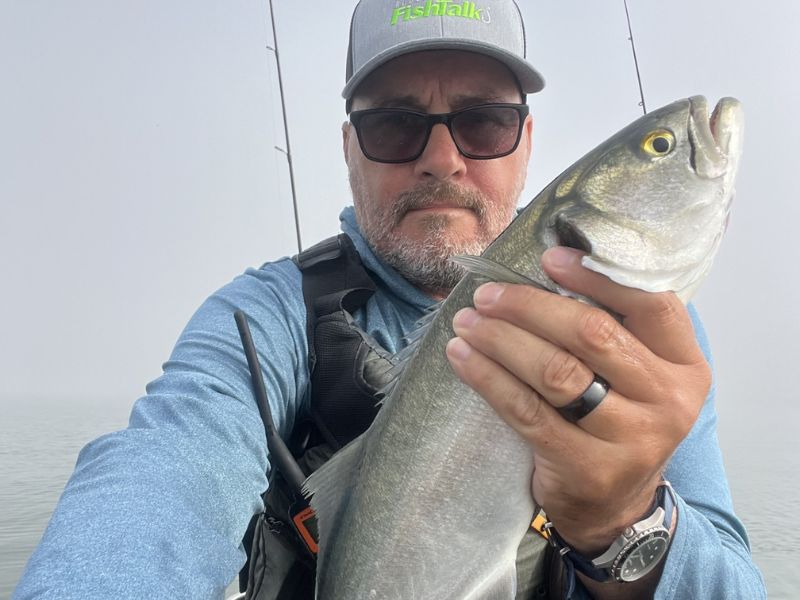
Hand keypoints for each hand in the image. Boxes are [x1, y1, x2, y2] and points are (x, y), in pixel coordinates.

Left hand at [445, 247, 710, 553]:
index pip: (652, 305)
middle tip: (486, 295)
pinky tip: (462, 358)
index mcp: (685, 365)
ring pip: (556, 372)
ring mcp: (630, 439)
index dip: (597, 277)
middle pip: (592, 334)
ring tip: (467, 322)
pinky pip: (526, 411)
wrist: (614, 505)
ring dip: (502, 339)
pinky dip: (489, 378)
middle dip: (529, 306)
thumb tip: (549, 265)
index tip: (549, 259)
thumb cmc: (617, 419)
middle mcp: (668, 401)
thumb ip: (615, 328)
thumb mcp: (637, 375)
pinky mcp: (586, 467)